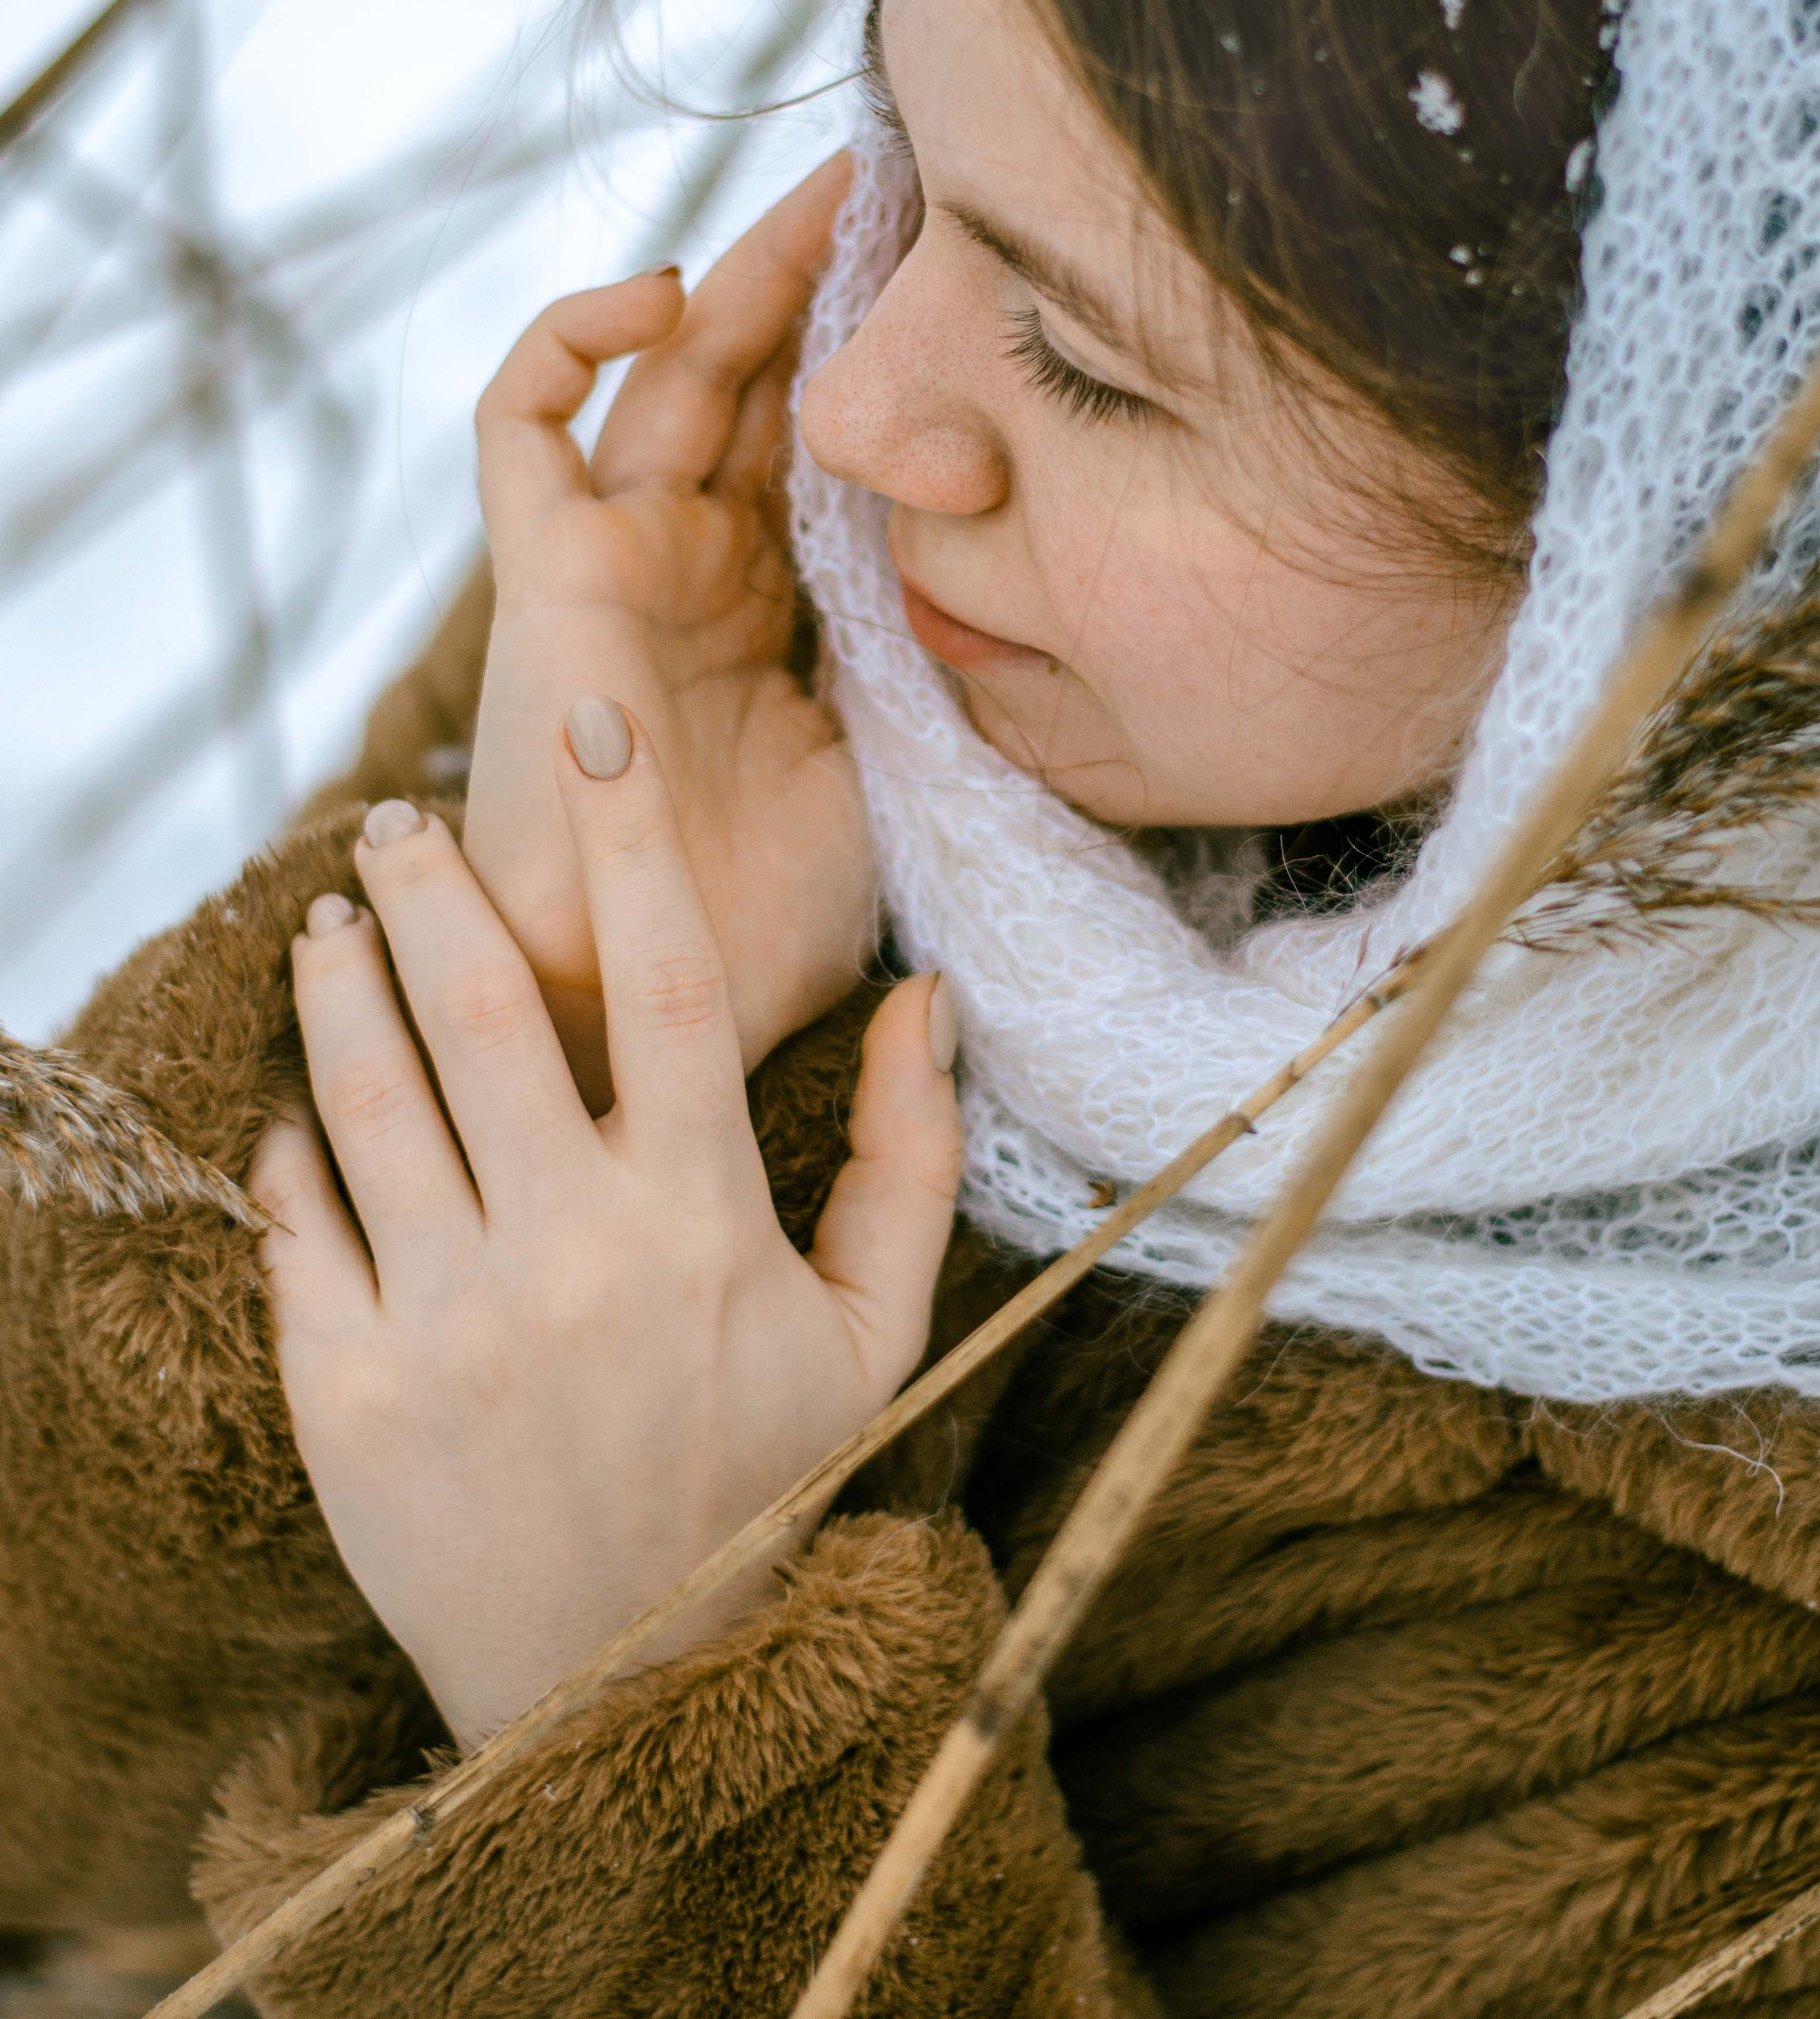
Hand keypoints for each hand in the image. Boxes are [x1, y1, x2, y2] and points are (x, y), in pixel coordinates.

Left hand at [253, 716, 960, 1754]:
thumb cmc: (767, 1484)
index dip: (633, 837)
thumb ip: (909, 1158)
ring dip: (340, 980)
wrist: (630, 1692)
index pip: (668, 981)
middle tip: (396, 816)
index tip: (591, 725)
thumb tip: (930, 994)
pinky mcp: (349, 1394)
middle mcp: (571, 1256)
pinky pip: (300, 1220)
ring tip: (331, 919)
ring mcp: (449, 1324)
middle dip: (431, 882)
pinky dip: (291, 1135)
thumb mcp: (876, 1332)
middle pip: (485, 1006)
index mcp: (703, 1223)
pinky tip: (301, 1095)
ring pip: (368, 1093)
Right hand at [465, 152, 874, 1102]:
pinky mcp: (540, 563)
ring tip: (827, 192)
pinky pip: (520, 418)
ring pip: (663, 369)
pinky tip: (664, 288)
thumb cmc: (761, 921)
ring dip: (737, 272)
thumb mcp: (886, 764)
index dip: (883, 361)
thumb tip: (1007, 585)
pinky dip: (572, 334)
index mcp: (771, 606)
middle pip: (754, 381)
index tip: (969, 282)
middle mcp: (690, 562)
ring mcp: (613, 554)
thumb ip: (917, 665)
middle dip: (822, 278)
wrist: (643, 1007)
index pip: (826, 446)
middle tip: (902, 182)